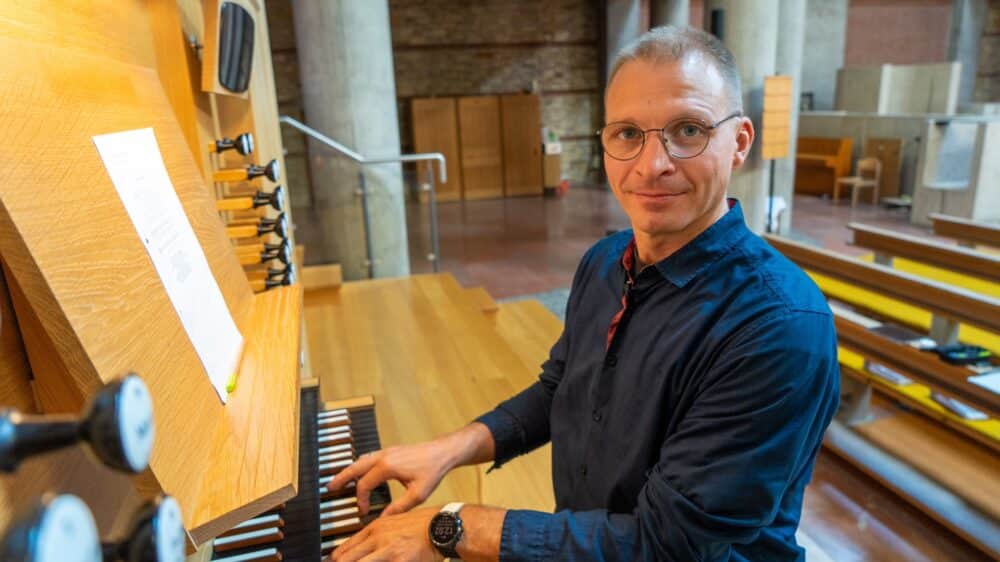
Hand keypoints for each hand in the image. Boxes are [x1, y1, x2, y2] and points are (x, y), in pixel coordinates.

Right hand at [325, 440, 454, 516]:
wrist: (443, 452)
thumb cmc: (432, 470)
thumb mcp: (418, 494)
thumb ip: (399, 507)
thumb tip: (383, 518)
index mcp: (387, 466)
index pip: (364, 485)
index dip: (360, 500)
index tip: (362, 511)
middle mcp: (383, 456)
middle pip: (355, 467)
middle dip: (341, 478)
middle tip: (330, 488)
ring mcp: (386, 451)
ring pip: (361, 460)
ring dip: (349, 470)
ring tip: (339, 480)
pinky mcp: (391, 451)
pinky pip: (369, 457)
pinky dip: (359, 465)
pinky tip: (358, 472)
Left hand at [328, 506, 443, 561]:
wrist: (442, 526)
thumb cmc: (421, 526)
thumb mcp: (392, 523)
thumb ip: (374, 536)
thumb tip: (358, 549)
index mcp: (374, 529)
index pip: (343, 550)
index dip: (334, 561)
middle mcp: (378, 539)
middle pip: (346, 559)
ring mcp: (388, 551)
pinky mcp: (401, 561)